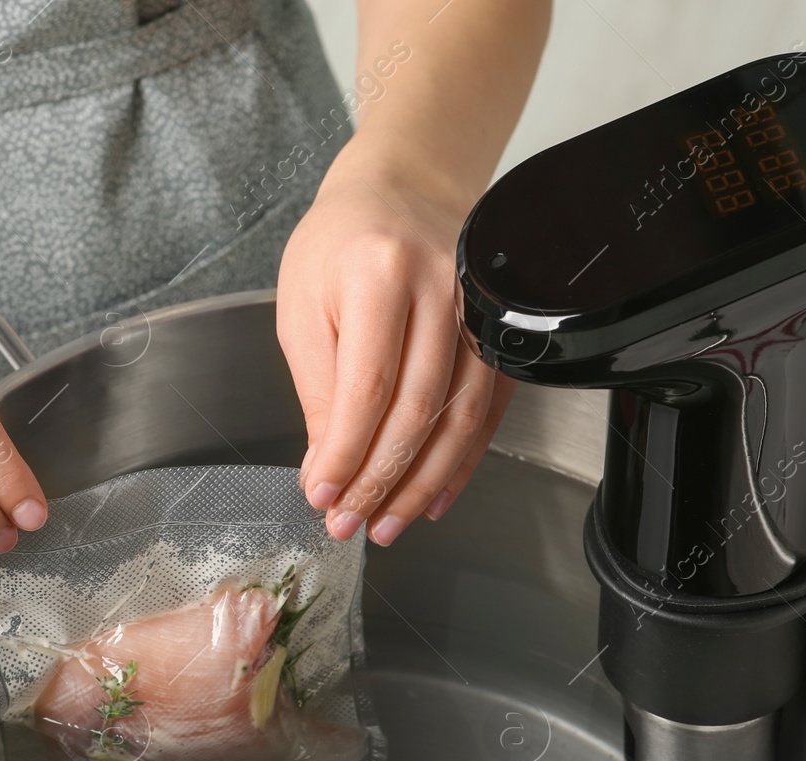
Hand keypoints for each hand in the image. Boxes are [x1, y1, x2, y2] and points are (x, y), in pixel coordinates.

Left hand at [277, 162, 513, 546]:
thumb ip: (319, 389)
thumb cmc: (342, 244)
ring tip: (390, 523)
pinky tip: (434, 496)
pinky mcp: (500, 333)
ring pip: (461, 417)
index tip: (321, 494)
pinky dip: (461, 462)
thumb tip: (328, 468)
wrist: (399, 192)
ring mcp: (480, 310)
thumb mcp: (305, 307)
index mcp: (381, 272)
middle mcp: (442, 288)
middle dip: (382, 480)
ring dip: (424, 483)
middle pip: (418, 409)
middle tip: (351, 522)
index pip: (367, 387)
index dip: (345, 453)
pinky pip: (487, 410)